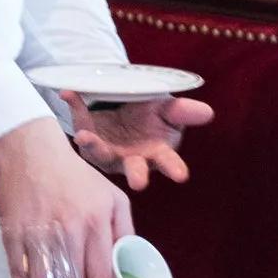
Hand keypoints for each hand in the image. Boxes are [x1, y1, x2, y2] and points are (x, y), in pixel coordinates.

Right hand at [0, 117, 129, 277]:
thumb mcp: (112, 196)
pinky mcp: (13, 232)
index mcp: (96, 222)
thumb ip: (124, 230)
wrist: (32, 152)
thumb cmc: (75, 177)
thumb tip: (127, 263)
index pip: (101, 276)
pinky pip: (19, 272)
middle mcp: (69, 230)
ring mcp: (39, 232)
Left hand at [64, 91, 213, 191]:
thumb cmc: (152, 115)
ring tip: (85, 136)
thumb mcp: (169, 110)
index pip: (168, 162)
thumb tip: (207, 112)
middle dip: (135, 175)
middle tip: (138, 182)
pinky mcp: (90, 141)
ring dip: (94, 146)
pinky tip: (70, 95)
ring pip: (102, 154)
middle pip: (134, 169)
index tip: (181, 175)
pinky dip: (76, 108)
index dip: (174, 168)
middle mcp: (133, 159)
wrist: (126, 105)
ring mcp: (110, 153)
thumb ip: (184, 112)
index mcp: (157, 153)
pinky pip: (82, 124)